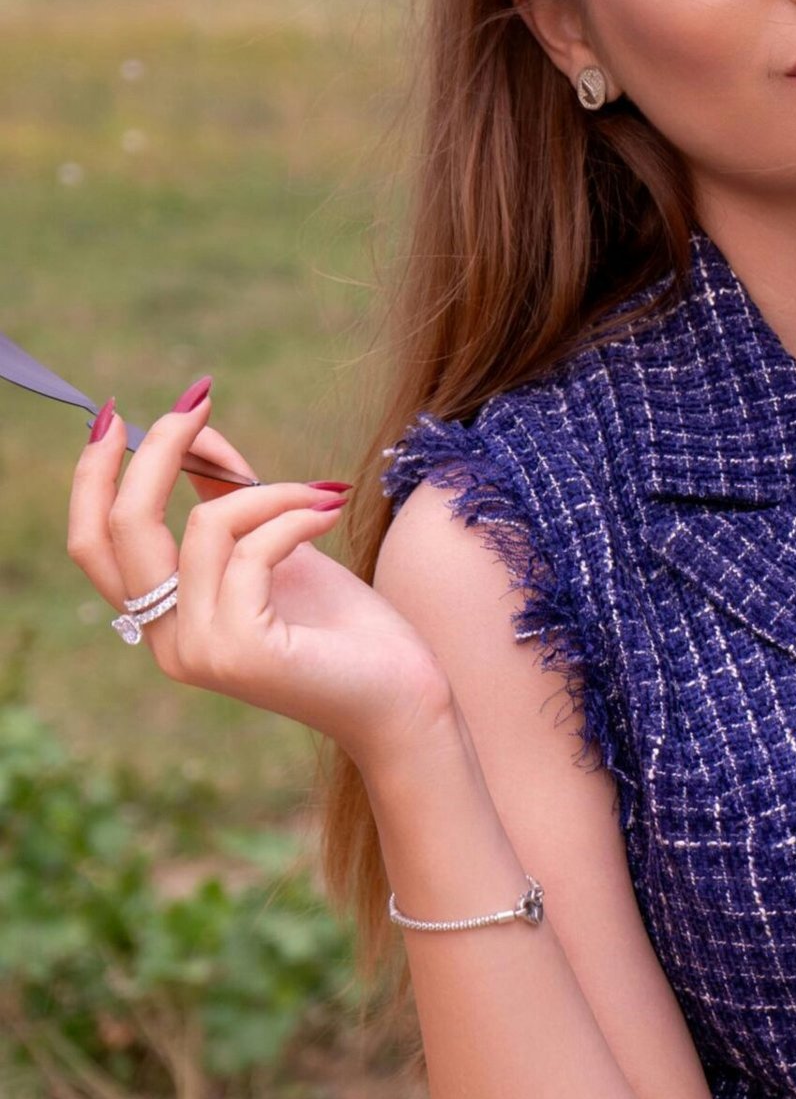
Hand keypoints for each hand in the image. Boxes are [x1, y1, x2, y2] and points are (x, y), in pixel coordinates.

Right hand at [67, 379, 454, 764]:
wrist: (401, 695)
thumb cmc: (343, 627)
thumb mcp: (276, 548)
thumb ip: (230, 500)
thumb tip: (199, 433)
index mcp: (163, 620)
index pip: (92, 541)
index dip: (94, 473)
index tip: (118, 412)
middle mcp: (167, 643)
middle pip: (121, 526)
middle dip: (158, 450)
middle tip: (199, 403)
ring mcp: (199, 651)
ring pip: (203, 527)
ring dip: (268, 492)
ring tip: (320, 494)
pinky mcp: (241, 651)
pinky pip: (252, 550)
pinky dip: (293, 516)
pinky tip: (330, 510)